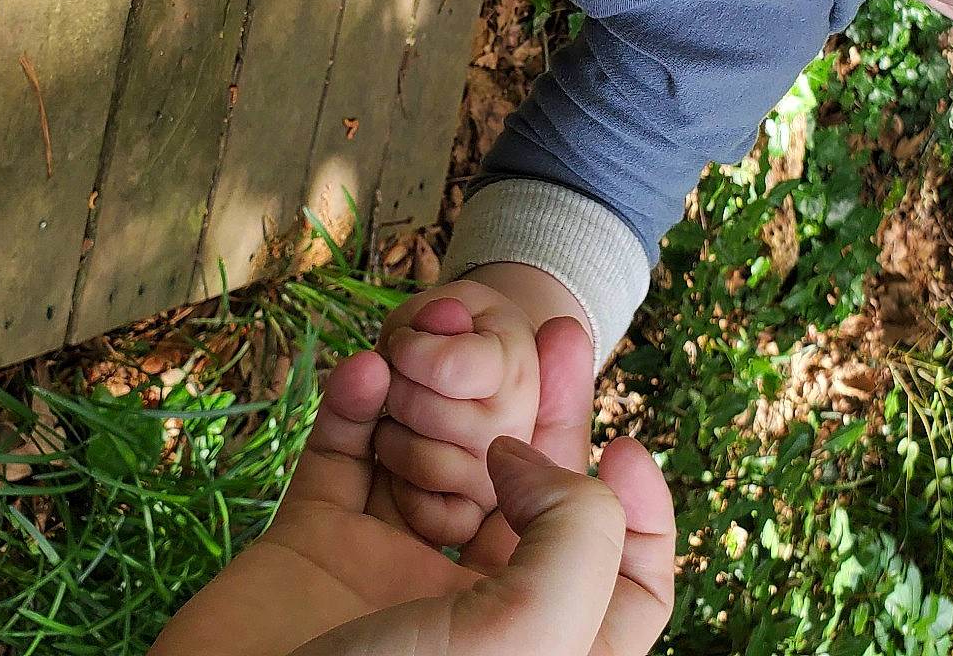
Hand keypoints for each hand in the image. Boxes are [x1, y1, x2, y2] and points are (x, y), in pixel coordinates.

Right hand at [147, 321, 674, 655]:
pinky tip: (369, 368)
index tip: (625, 450)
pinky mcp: (310, 551)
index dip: (642, 515)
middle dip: (547, 409)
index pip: (623, 585)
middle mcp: (471, 615)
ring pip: (432, 459)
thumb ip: (574, 534)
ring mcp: (387, 578)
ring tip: (446, 334)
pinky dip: (353, 406)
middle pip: (532, 496)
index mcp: (540, 650)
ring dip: (438, 395)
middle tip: (557, 330)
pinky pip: (341, 457)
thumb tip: (529, 460)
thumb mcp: (532, 634)